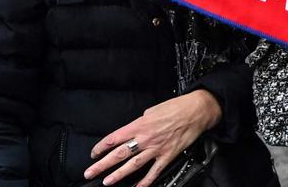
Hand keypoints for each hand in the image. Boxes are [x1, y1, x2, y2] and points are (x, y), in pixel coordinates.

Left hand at [84, 90, 221, 186]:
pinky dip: (146, 181)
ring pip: (133, 164)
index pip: (114, 138)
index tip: (94, 153)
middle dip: (102, 164)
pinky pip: (154, 171)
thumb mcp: (153, 109)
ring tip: (107, 181)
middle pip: (119, 154)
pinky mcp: (168, 155)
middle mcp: (146, 138)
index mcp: (140, 124)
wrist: (197, 110)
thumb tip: (133, 129)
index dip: (101, 147)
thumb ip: (140, 122)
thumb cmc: (176, 107)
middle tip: (90, 172)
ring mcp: (157, 148)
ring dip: (118, 174)